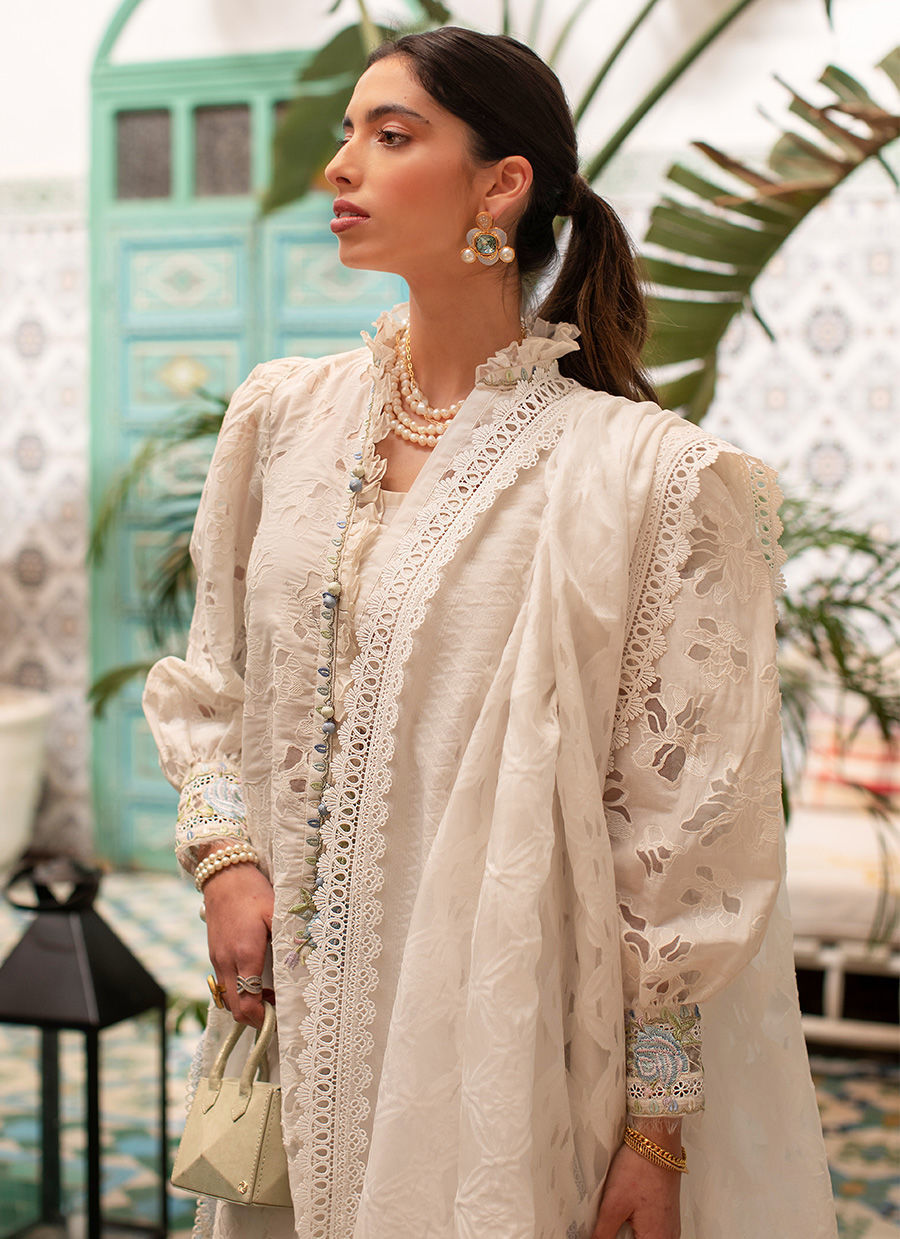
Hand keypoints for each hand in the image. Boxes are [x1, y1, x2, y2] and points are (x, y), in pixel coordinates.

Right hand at [204, 862, 274, 1028]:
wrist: (224, 876)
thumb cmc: (253, 892)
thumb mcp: (277, 912)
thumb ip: (289, 937)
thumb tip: (307, 958)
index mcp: (244, 954)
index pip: (247, 1003)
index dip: (262, 1019)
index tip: (280, 1019)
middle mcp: (226, 962)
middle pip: (235, 1008)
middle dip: (255, 1017)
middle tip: (277, 1010)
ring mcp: (217, 960)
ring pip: (228, 999)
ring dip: (246, 1004)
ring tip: (269, 996)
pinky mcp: (214, 955)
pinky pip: (224, 985)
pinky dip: (238, 992)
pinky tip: (256, 980)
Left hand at [591, 1144, 681, 1238]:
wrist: (658, 1141)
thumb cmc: (640, 1168)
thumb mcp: (614, 1204)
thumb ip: (603, 1234)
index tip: (602, 1234)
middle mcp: (668, 1237)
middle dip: (621, 1237)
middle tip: (605, 1229)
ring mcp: (670, 1226)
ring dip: (630, 1235)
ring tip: (612, 1225)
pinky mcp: (668, 1214)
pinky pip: (654, 1232)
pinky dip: (638, 1231)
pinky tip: (625, 1220)